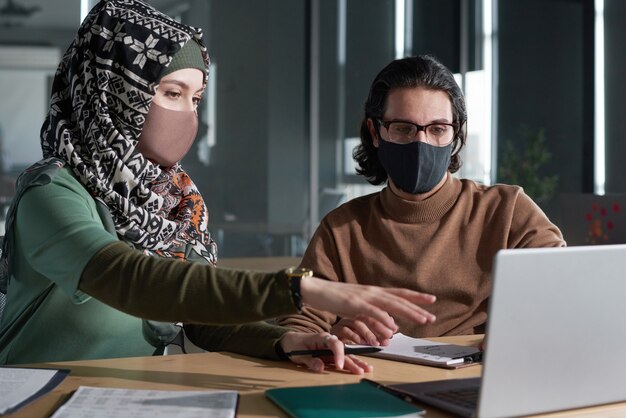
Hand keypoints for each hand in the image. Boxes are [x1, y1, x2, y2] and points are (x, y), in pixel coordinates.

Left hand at [279, 332, 372, 373]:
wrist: (291, 341)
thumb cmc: (295, 345)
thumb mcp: (299, 353)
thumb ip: (310, 361)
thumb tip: (321, 368)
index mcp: (322, 337)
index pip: (334, 344)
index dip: (338, 355)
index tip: (339, 366)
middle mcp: (329, 342)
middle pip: (344, 351)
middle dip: (354, 360)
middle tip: (362, 369)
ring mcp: (331, 349)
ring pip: (346, 356)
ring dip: (356, 362)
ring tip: (367, 369)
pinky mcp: (331, 355)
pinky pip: (343, 359)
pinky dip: (351, 364)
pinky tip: (360, 368)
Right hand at [300, 277, 435, 339]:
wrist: (317, 290)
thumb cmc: (336, 298)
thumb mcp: (358, 305)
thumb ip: (374, 312)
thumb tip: (390, 323)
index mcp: (374, 292)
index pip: (399, 293)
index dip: (416, 297)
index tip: (432, 300)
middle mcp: (372, 292)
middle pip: (399, 299)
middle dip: (418, 308)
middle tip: (432, 317)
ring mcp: (364, 296)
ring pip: (391, 304)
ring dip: (408, 312)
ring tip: (422, 320)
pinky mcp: (354, 304)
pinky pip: (373, 312)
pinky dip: (384, 318)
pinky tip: (394, 326)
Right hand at [330, 318, 394, 345]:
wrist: (322, 341)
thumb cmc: (344, 337)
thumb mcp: (360, 334)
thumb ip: (372, 333)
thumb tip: (389, 333)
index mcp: (358, 314)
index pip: (374, 314)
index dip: (385, 321)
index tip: (395, 330)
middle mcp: (351, 315)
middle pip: (367, 317)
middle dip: (379, 327)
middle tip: (388, 337)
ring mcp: (343, 322)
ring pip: (358, 323)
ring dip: (368, 334)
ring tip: (375, 343)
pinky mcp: (335, 330)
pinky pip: (345, 331)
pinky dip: (354, 337)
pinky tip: (360, 342)